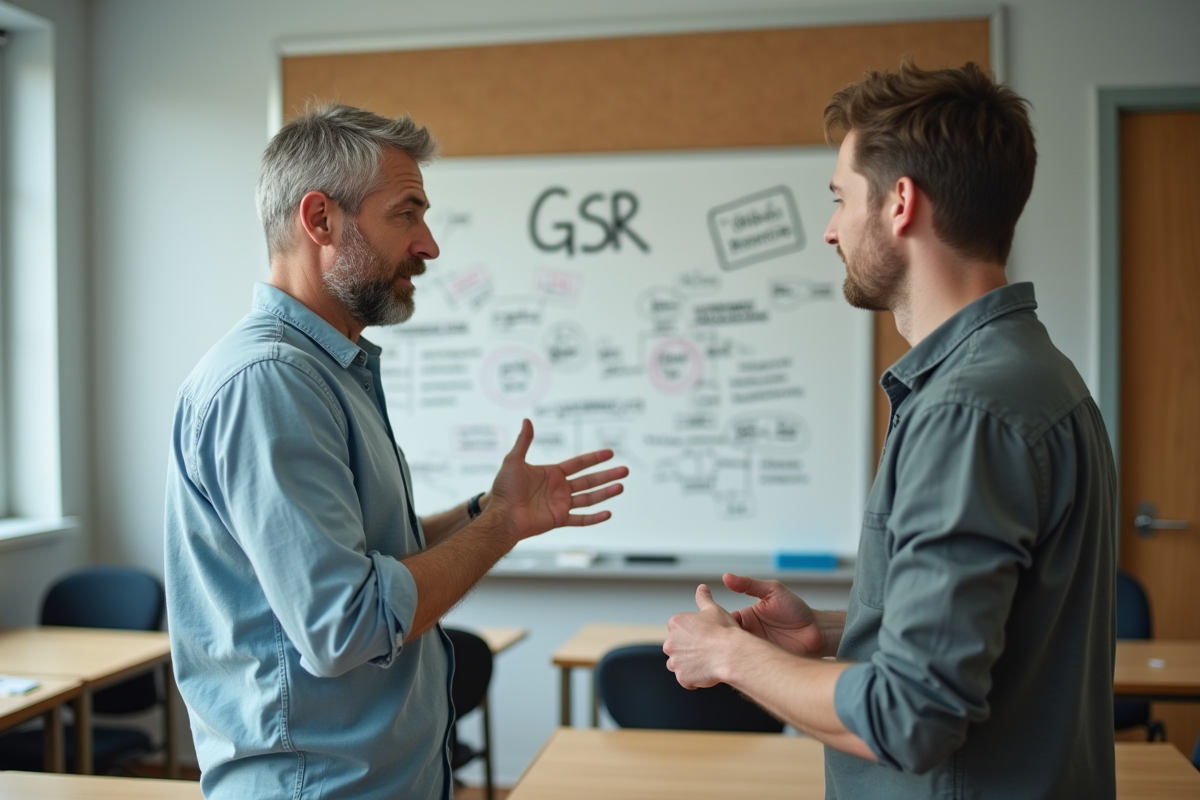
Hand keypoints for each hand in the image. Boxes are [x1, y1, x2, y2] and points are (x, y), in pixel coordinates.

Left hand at [488, 419, 627, 542]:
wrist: (502, 515)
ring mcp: (560, 504)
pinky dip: (594, 518)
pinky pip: (580, 519)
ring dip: (606, 492)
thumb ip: (524, 441)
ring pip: (589, 498)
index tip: (610, 453)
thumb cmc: (504, 489)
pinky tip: (608, 513)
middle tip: (625, 470)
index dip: (594, 458)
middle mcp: (559, 489)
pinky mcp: (559, 519)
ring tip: (621, 486)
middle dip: (607, 475)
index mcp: (552, 474)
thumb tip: (527, 420)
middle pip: (589, 480)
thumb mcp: (513, 460)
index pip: (578, 464)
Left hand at [663, 584, 743, 688]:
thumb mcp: (713, 609)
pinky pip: (686, 680)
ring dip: (688, 664)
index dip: (693, 633)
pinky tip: (707, 671)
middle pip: (676, 647)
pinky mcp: (682, 678)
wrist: (732, 654)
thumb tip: (702, 588)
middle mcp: (670, 642)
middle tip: (707, 649)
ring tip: (706, 661)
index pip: (679, 629)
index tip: (704, 636)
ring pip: (678, 664)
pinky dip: (694, 678)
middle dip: (688, 649)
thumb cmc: (724, 632)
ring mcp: (675, 661)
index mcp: (676, 623)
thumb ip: (703, 598)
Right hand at [724, 573, 826, 656]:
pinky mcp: (764, 661)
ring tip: (727, 653)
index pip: (724, 620)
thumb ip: (749, 585)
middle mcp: (749, 633)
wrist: (818, 632)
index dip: (716, 623)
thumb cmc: (798, 610)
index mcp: (747, 617)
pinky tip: (741, 663)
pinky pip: (750, 665)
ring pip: (736, 653)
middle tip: (716, 642)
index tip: (711, 625)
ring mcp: (756, 648)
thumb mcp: (773, 591)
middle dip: (720, 641)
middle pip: (727, 639)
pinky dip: (743, 665)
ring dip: (731, 654)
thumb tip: (727, 577)